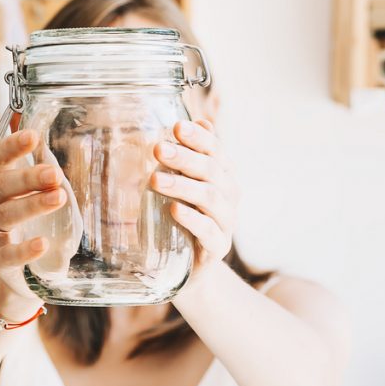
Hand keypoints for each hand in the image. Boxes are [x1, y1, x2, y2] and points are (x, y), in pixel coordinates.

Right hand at [0, 130, 67, 303]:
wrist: (22, 270)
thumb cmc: (32, 221)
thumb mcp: (34, 191)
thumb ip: (38, 164)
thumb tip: (39, 124)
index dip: (12, 147)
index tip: (34, 136)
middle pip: (1, 186)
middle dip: (28, 177)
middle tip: (55, 174)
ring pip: (4, 215)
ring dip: (32, 205)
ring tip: (60, 198)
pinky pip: (8, 254)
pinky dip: (25, 249)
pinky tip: (43, 244)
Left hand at [150, 120, 239, 277]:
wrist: (188, 265)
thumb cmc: (181, 216)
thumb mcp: (180, 183)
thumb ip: (186, 157)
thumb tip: (193, 120)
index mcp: (223, 175)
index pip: (216, 150)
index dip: (199, 138)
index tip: (176, 127)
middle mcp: (229, 195)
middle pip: (212, 171)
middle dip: (185, 158)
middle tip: (158, 149)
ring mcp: (226, 222)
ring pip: (210, 199)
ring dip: (182, 186)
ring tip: (155, 180)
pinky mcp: (218, 247)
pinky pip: (208, 231)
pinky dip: (191, 219)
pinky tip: (173, 210)